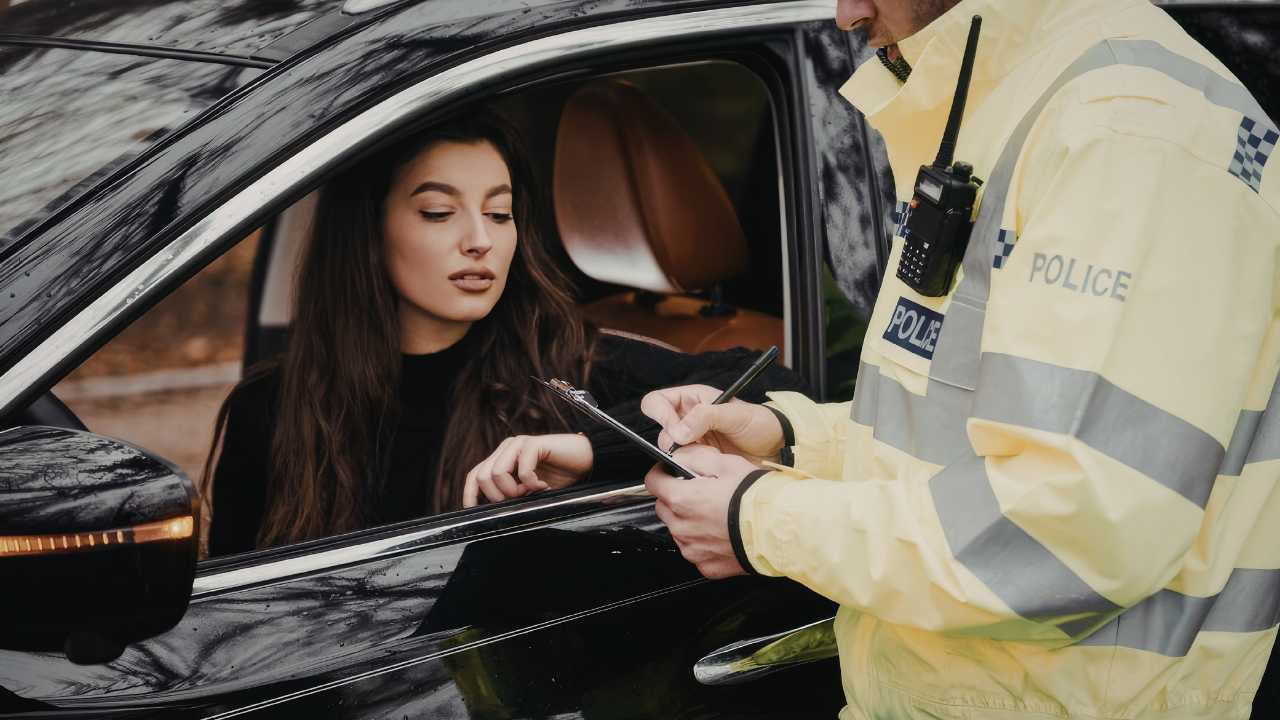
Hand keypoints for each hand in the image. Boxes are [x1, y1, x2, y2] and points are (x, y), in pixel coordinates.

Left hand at [463, 433, 592, 507]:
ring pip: (496, 473)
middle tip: (518, 500)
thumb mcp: (530, 490)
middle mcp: (506, 448)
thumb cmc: (560, 476)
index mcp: (502, 458)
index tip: (474, 511)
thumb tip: (494, 511)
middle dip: (497, 496)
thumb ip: (512, 494)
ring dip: (513, 490)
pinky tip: (544, 485)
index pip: (475, 475)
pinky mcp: (534, 443)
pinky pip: (522, 469)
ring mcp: (519, 444)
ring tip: (531, 492)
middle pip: (481, 476)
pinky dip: (531, 483)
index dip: (470, 494)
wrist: (587, 460)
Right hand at [641, 384, 783, 462]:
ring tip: (706, 456)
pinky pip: (682, 465)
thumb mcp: (735, 414)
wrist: (777, 448)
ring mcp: (693, 441)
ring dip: (682, 456)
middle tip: (689, 447)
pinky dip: (690, 467)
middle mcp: (688, 419)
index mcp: (693, 399)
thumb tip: (678, 431)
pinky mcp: (699, 460)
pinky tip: (708, 465)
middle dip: (671, 441)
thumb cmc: (761, 423)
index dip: (660, 414)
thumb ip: (705, 417)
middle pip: (661, 429)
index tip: (674, 429)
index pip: (658, 401)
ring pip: (669, 450)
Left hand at [644, 445, 760, 578]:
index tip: (668, 471)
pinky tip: (721, 531)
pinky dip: (702, 541)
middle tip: (699, 490)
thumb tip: (678, 458)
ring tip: (715, 512)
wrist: (779, 529)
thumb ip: (694, 458)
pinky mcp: (705, 565)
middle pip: (663, 507)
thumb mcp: (725, 463)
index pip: (652, 482)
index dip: (660, 473)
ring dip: (688, 520)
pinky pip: (695, 550)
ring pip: (678, 530)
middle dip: (675, 497)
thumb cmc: (755, 497)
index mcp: (682, 499)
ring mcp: (693, 549)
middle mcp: (682, 526)